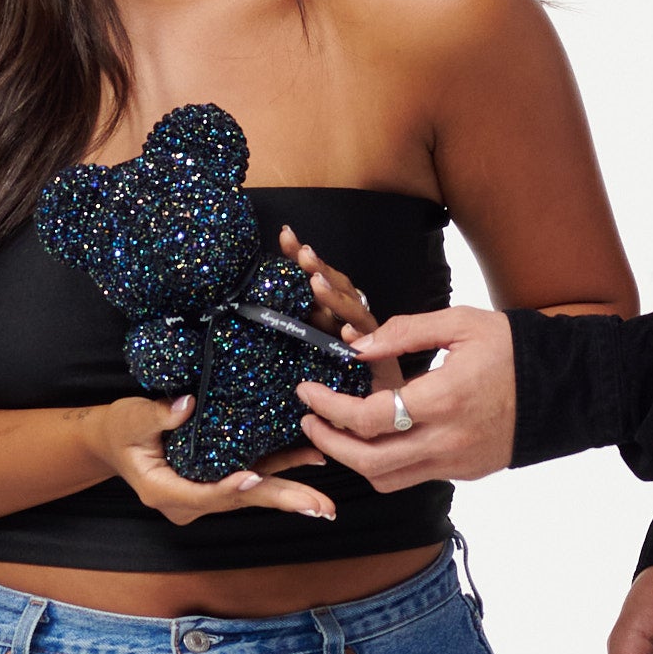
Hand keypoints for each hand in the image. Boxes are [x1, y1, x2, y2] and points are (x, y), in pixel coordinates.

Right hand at [81, 395, 335, 524]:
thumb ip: (156, 415)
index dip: (229, 489)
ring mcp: (208, 490)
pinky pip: (255, 475)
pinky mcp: (220, 476)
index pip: (203, 495)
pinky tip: (311, 460)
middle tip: (318, 508)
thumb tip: (187, 405)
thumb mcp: (130, 419)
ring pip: (252, 492)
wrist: (115, 441)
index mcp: (165, 491)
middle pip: (239, 500)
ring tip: (326, 498)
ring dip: (290, 490)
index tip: (254, 479)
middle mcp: (190, 499)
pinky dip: (283, 469)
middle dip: (281, 502)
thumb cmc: (120, 430)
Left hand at [276, 226, 402, 393]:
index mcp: (333, 314)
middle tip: (301, 253)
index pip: (320, 278)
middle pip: (339, 288)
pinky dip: (358, 338)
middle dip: (319, 270)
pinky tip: (345, 330)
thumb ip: (298, 323)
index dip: (303, 258)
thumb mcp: (308, 348)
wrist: (376, 417)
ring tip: (315, 283)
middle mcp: (352, 323)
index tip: (285, 235)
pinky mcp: (381, 364)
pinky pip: (370, 350)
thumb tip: (271, 296)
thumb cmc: (340, 384)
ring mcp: (369, 341)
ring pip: (353, 313)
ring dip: (335, 297)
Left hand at [294, 307, 514, 489]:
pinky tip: (375, 440)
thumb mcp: (460, 323)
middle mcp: (449, 440)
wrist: (566, 386)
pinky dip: (385, 464)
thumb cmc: (513, 349)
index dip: (329, 407)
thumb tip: (357, 347)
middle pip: (369, 462)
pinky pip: (413, 477)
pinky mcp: (466, 472)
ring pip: (388, 480)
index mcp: (445, 398)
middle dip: (329, 444)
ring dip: (353, 461)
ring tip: (334, 434)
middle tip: (308, 422)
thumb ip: (404, 332)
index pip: (369, 418)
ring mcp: (458, 462)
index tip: (308, 391)